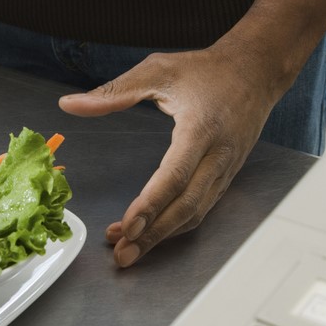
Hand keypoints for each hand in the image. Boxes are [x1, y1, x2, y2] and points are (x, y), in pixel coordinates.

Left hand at [59, 43, 280, 266]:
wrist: (256, 71)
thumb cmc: (206, 70)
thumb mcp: (157, 70)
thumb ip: (112, 92)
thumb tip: (69, 105)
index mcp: (201, 127)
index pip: (176, 175)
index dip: (152, 204)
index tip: (128, 226)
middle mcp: (218, 154)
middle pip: (187, 205)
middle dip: (154, 235)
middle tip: (123, 255)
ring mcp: (225, 169)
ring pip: (196, 212)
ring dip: (162, 236)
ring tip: (129, 250)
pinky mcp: (226, 176)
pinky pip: (202, 208)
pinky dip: (176, 225)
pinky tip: (152, 233)